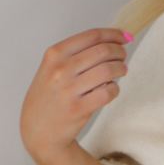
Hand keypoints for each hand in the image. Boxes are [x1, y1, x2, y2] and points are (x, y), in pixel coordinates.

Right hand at [19, 27, 131, 164]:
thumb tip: (110, 41)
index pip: (92, 36)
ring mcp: (69, 89)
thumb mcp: (51, 68)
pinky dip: (115, 88)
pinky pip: (108, 92)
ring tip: (122, 70)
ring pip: (108, 70)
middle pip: (103, 51)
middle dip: (119, 52)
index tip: (124, 37)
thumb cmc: (49, 96)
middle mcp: (61, 69)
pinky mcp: (79, 108)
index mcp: (54, 54)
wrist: (38, 129)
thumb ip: (76, 54)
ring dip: (121, 69)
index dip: (113, 34)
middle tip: (123, 56)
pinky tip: (112, 89)